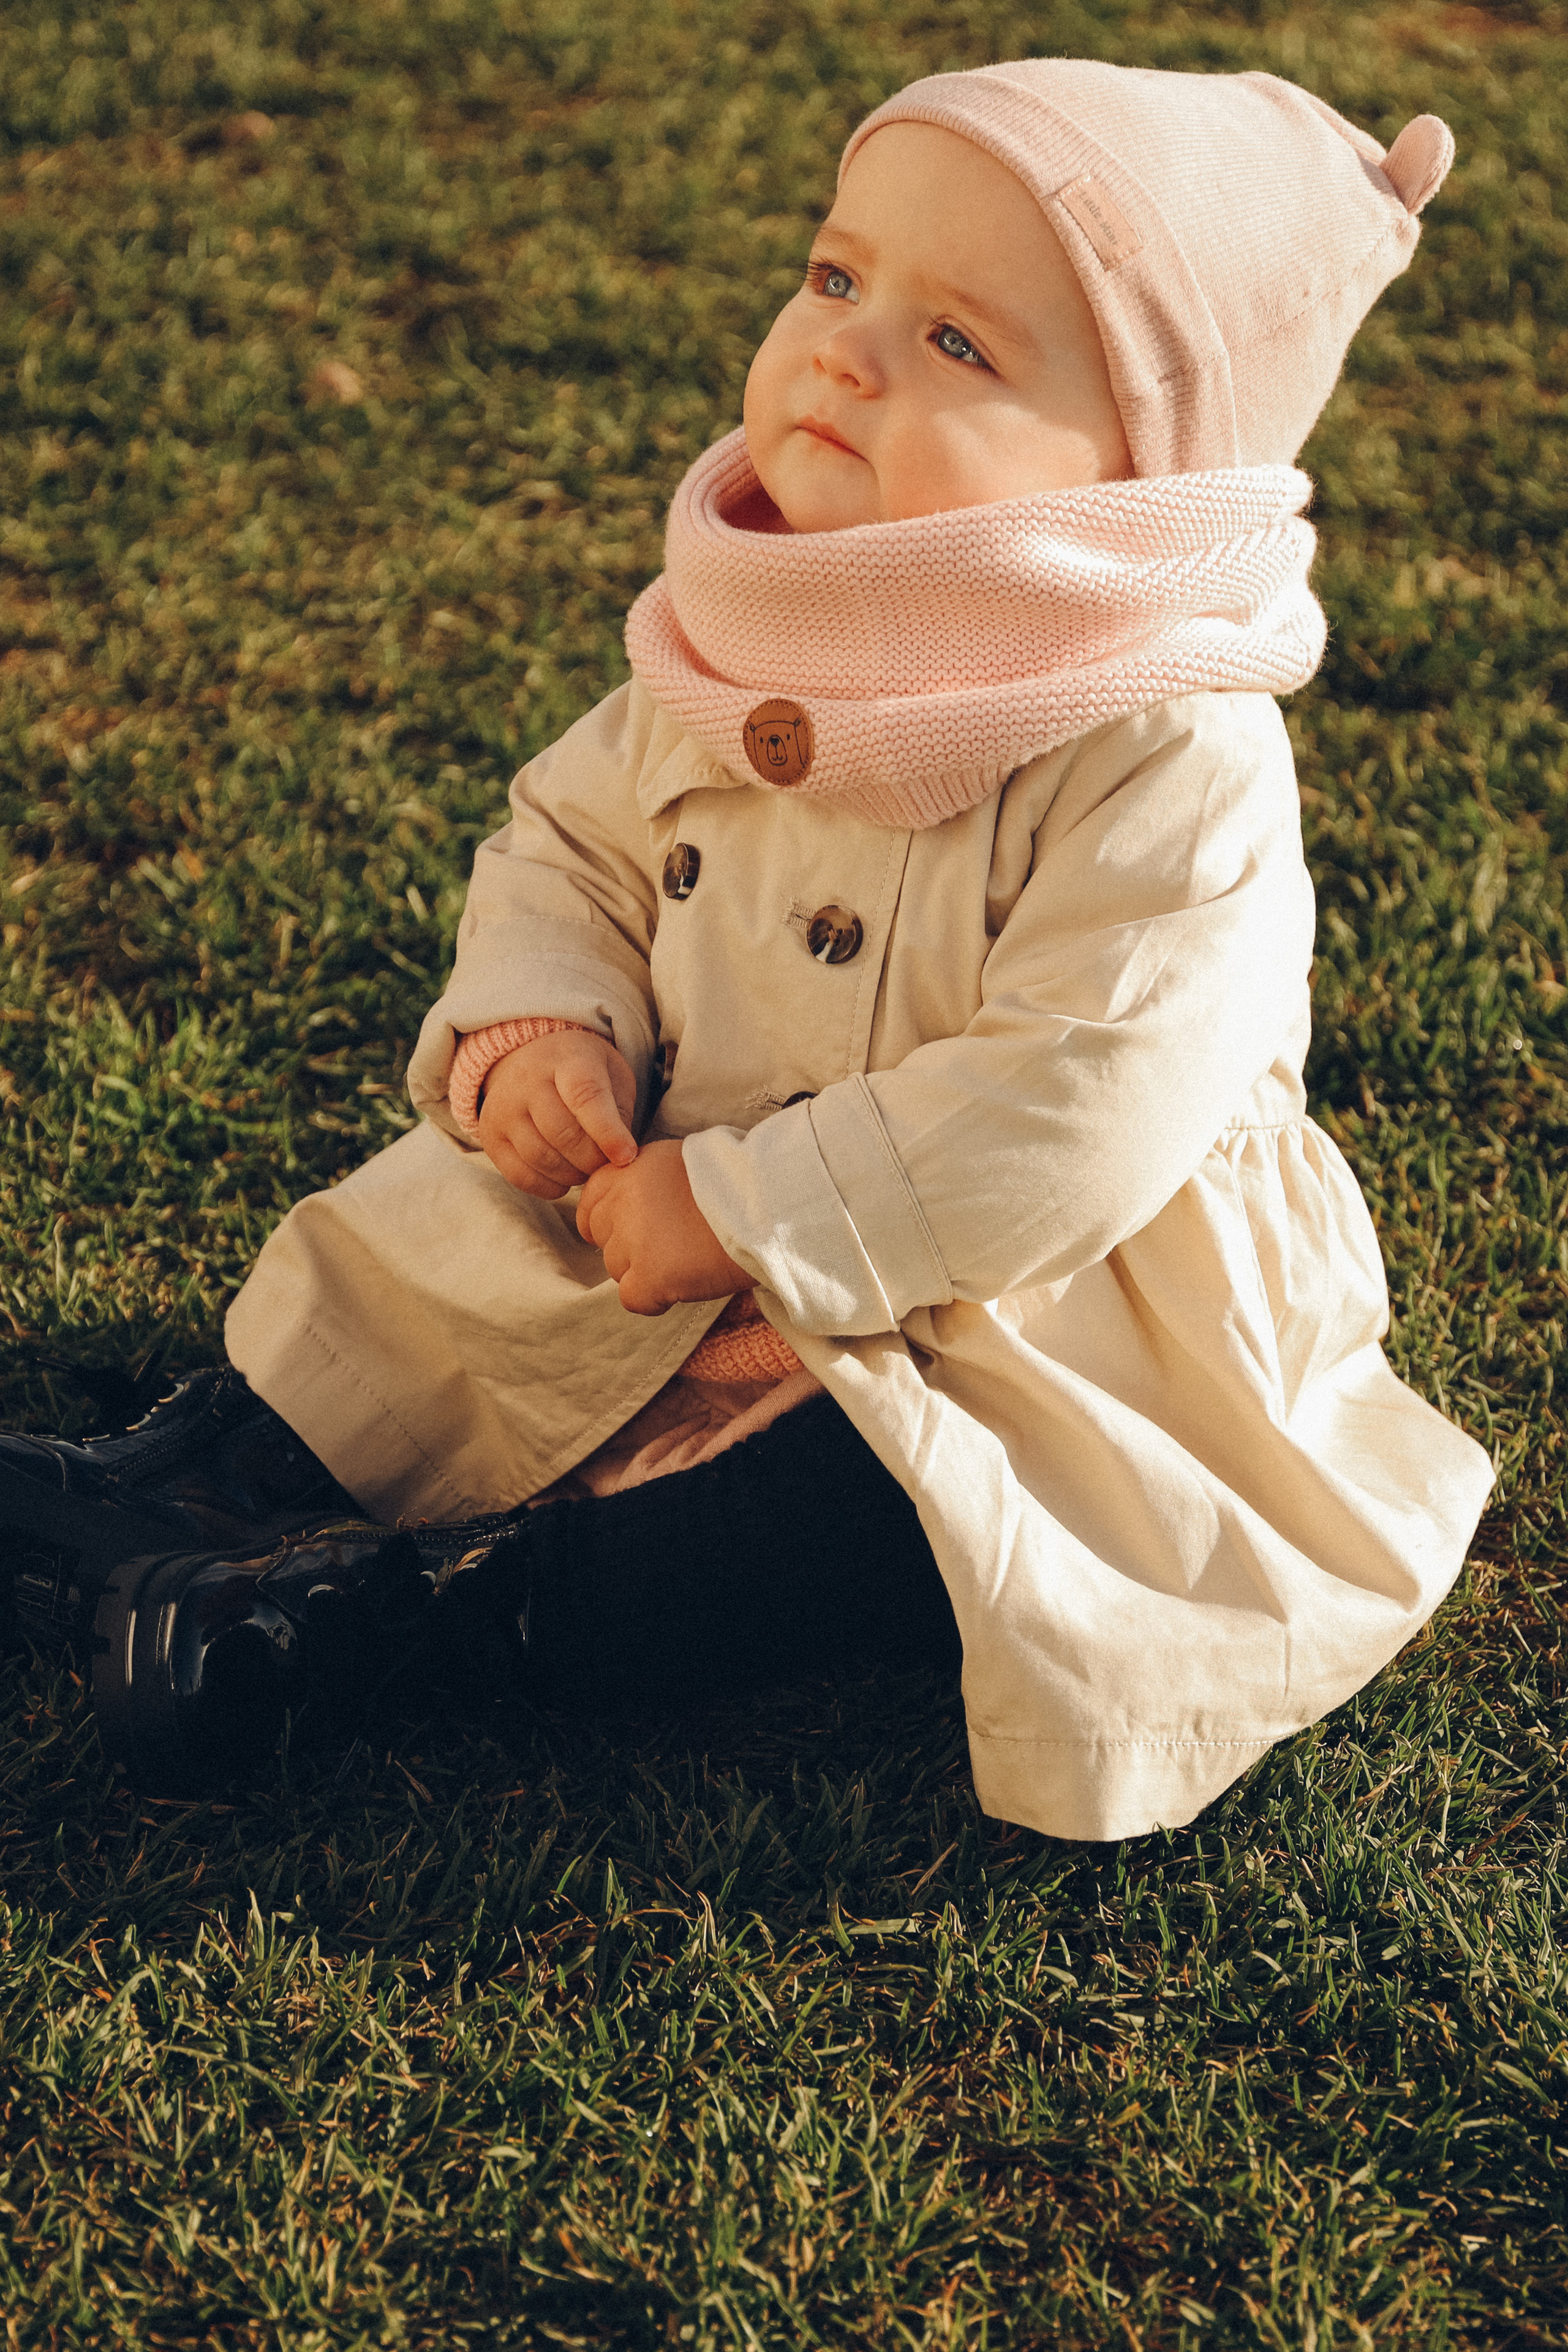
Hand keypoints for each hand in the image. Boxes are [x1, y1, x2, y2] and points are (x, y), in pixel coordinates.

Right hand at [477, 1029, 638, 1197]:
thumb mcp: (612, 1075)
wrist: (529, 1059)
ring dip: (572, 1175)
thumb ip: (620, 1112)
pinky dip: (549, 1187)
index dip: (607, 1132)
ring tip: (585, 1168)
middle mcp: (526, 1080)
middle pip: (562, 1134)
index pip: (585, 1096)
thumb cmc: (583, 1073)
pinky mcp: (490, 1136)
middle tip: (605, 1162)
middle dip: (592, 1159)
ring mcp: (503, 1109)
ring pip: (541, 1158)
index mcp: (566, 1058)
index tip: (626, 1156)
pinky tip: (564, 1179)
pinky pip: (521, 1176)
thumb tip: (620, 1157)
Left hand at [577, 1140, 752, 1314]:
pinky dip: (655, 1299)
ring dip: (644, 1272)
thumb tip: (623, 1204)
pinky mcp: (649, 1276)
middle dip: (628, 1248)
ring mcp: (633, 1240)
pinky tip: (682, 1285)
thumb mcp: (678, 1162)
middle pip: (602, 1239)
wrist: (770, 1210)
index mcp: (630, 1168)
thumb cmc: (736, 1184)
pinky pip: (633, 1299)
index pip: (590, 1202)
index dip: (608, 1222)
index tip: (630, 1231)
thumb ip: (644, 1180)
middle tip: (668, 1247)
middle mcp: (623, 1201)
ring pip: (617, 1270)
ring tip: (685, 1260)